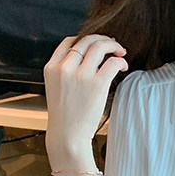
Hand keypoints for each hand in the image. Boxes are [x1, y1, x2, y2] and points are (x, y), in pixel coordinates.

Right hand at [43, 33, 128, 160]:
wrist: (67, 137)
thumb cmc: (65, 117)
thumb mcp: (56, 89)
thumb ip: (65, 72)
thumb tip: (86, 59)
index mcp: (51, 68)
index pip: (69, 41)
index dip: (84, 38)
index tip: (95, 43)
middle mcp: (64, 68)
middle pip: (86, 40)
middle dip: (102, 39)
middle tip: (112, 44)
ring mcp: (80, 75)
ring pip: (99, 47)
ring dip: (113, 45)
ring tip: (120, 52)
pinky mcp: (96, 84)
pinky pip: (112, 63)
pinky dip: (120, 60)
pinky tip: (123, 66)